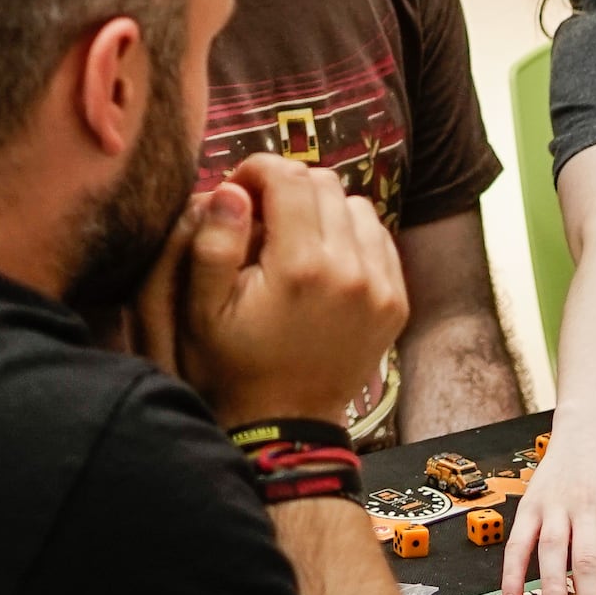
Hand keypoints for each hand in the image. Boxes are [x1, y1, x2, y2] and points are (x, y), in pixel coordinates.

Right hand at [175, 153, 406, 430]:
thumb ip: (213, 243)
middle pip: (323, 184)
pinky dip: (351, 236)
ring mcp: (380, 286)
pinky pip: (379, 239)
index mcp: (301, 266)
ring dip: (322, 210)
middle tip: (260, 216)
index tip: (238, 189)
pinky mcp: (395, 301)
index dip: (257, 170)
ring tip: (293, 239)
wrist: (284, 424)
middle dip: (287, 187)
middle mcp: (350, 269)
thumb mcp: (199, 309)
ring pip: (355, 206)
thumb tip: (231, 190)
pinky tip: (324, 260)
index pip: (288, 177)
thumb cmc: (231, 366)